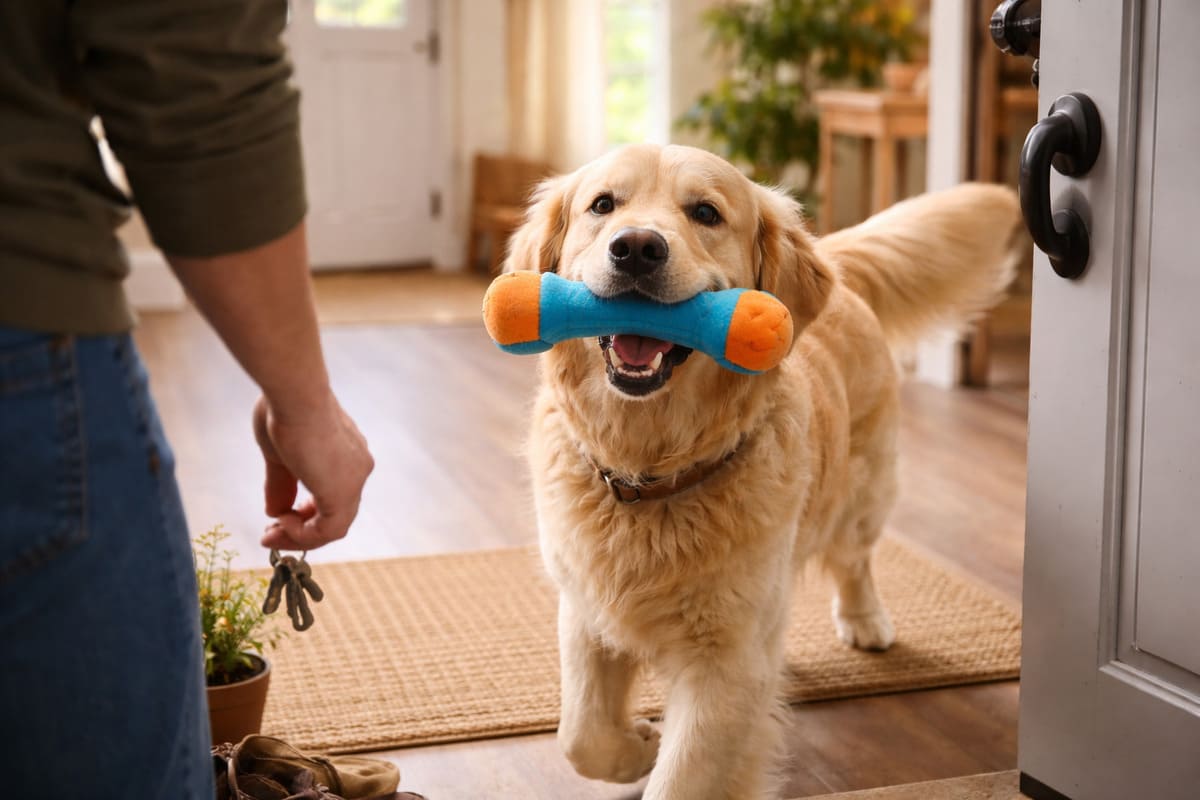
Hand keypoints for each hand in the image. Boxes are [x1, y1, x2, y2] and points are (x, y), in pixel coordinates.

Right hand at [253, 394, 373, 550]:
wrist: (294, 395)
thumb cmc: (284, 411)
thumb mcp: (280, 454)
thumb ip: (282, 485)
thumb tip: (275, 511)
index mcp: (347, 454)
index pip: (334, 495)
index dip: (305, 513)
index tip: (277, 517)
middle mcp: (357, 468)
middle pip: (336, 514)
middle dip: (301, 528)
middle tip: (271, 533)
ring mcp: (354, 480)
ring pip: (334, 526)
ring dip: (300, 536)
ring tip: (271, 536)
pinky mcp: (343, 492)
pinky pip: (329, 530)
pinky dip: (304, 535)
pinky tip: (282, 523)